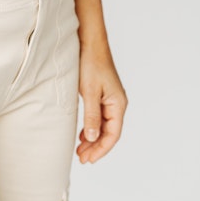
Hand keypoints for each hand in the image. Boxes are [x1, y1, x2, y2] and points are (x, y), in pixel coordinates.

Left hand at [76, 44, 127, 163]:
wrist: (90, 41)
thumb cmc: (91, 63)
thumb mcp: (90, 91)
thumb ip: (92, 116)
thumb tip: (94, 139)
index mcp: (118, 104)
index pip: (113, 134)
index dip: (101, 149)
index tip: (88, 160)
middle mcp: (117, 103)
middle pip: (109, 132)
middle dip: (96, 147)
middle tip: (82, 159)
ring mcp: (110, 99)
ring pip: (104, 126)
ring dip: (93, 139)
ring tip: (81, 151)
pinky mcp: (102, 94)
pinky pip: (99, 117)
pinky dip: (92, 128)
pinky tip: (83, 134)